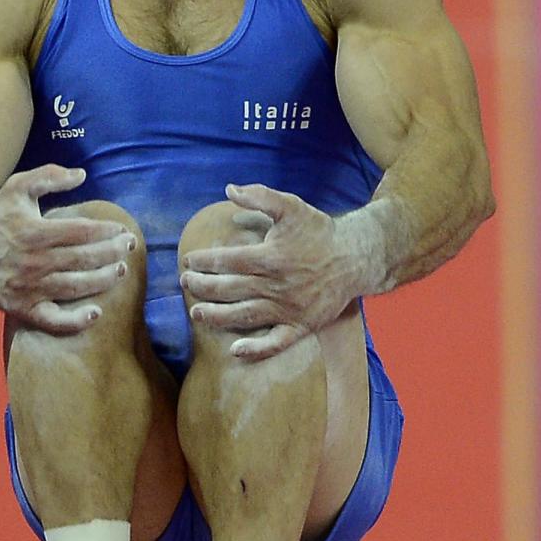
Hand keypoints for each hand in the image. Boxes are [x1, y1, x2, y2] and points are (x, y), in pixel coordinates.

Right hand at [0, 164, 136, 332]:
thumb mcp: (16, 187)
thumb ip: (48, 176)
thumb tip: (82, 175)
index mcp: (34, 231)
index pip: (81, 231)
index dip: (106, 230)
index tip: (122, 229)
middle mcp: (33, 261)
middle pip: (83, 259)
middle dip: (112, 252)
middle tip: (130, 247)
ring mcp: (29, 288)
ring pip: (75, 286)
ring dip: (103, 280)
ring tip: (121, 271)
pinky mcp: (24, 308)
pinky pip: (53, 319)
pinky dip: (75, 320)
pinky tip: (95, 313)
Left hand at [180, 183, 381, 360]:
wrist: (355, 258)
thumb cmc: (319, 232)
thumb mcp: (292, 206)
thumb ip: (261, 196)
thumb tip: (229, 189)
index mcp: (270, 257)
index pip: (227, 261)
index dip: (203, 261)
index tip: (189, 260)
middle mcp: (275, 286)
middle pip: (229, 289)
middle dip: (202, 286)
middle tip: (185, 283)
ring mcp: (287, 309)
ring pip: (244, 316)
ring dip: (216, 316)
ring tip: (196, 313)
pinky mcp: (300, 326)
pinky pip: (276, 343)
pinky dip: (256, 349)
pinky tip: (236, 350)